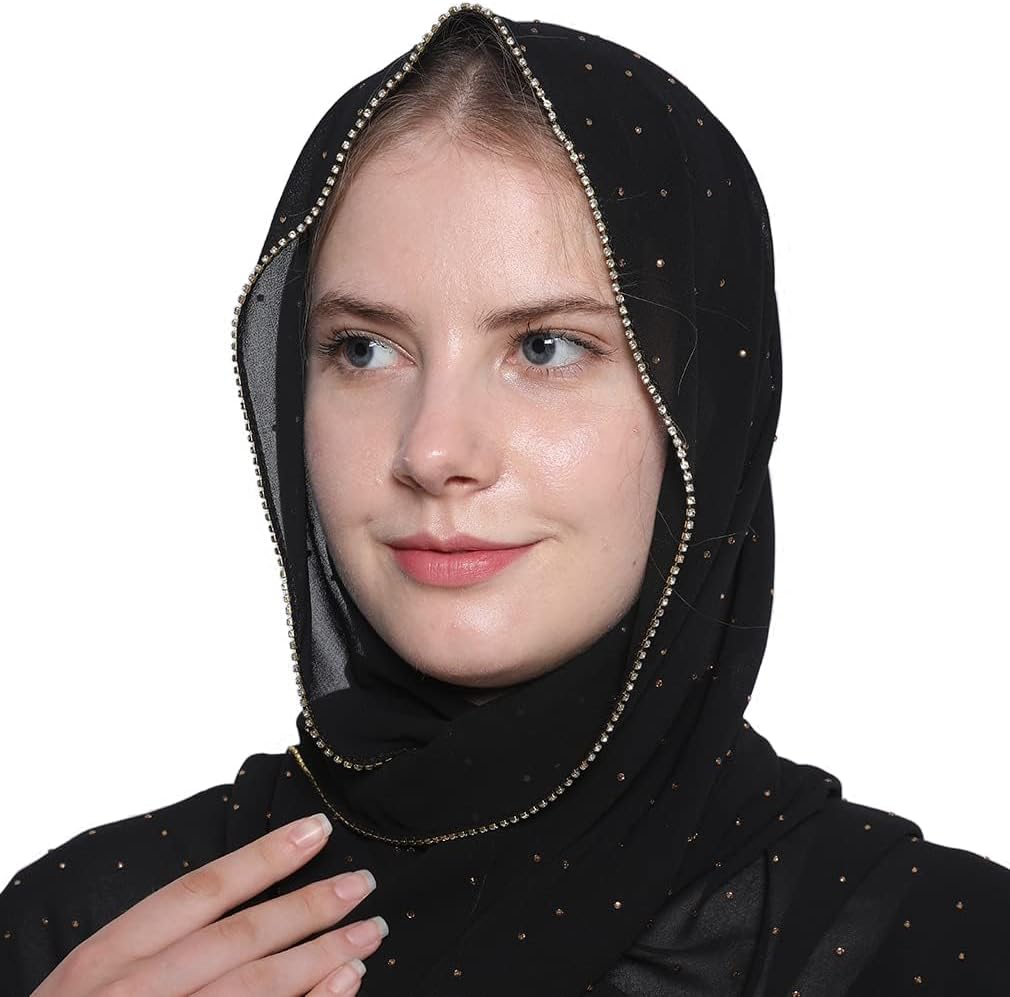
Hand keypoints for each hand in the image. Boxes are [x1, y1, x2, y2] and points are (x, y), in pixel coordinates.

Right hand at [32, 812, 386, 995]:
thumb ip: (161, 938)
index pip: (201, 891)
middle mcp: (137, 993)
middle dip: (310, 908)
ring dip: (323, 959)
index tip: (317, 829)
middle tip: (363, 884)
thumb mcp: (96, 977)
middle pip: (240, 939)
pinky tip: (344, 986)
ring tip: (368, 935)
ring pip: (257, 988)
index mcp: (109, 957)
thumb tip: (251, 895)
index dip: (266, 857)